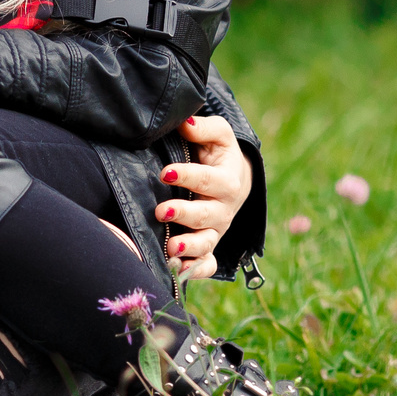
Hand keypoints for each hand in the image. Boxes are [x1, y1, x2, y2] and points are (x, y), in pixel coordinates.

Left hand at [157, 112, 251, 280]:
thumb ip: (204, 128)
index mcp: (226, 181)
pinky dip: (195, 271)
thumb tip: (185, 124)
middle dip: (185, 214)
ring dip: (189, 248)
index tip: (165, 172)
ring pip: (207, 244)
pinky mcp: (208, 247)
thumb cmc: (218, 154)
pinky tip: (177, 271)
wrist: (235, 180)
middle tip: (162, 211)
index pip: (208, 180)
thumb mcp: (218, 135)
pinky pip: (206, 265)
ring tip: (170, 247)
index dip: (188, 176)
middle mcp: (222, 210)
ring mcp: (215, 231)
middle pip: (206, 216)